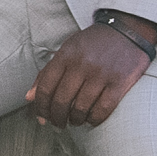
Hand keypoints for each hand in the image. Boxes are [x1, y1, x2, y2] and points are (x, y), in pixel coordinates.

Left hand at [29, 20, 152, 128]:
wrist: (127, 31)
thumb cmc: (92, 44)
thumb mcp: (66, 50)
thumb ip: (47, 73)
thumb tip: (29, 97)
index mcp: (65, 56)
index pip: (45, 87)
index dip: (41, 107)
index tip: (42, 117)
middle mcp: (81, 65)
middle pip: (61, 100)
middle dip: (57, 118)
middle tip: (58, 124)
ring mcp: (101, 74)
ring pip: (81, 108)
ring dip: (76, 120)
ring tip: (75, 121)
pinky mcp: (120, 82)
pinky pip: (103, 109)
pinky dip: (94, 119)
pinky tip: (91, 120)